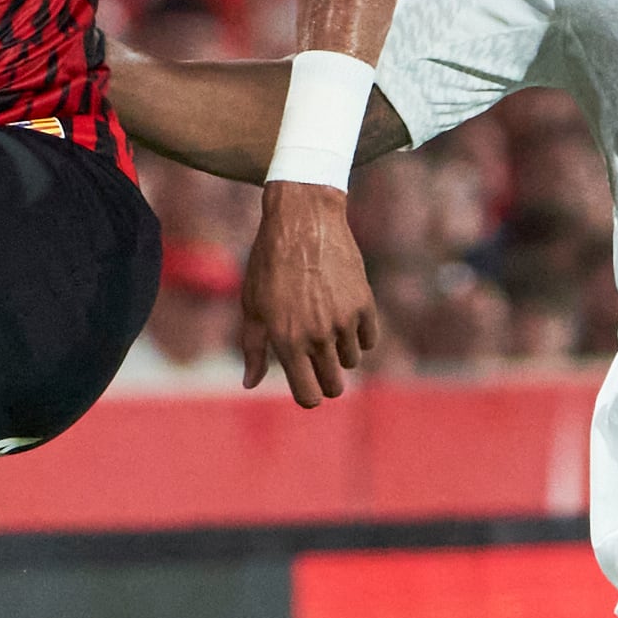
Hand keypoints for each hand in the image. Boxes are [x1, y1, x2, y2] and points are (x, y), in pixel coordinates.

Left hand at [240, 183, 378, 406]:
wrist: (303, 220)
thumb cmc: (269, 263)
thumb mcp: (253, 304)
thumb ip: (253, 349)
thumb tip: (250, 384)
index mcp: (287, 340)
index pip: (309, 395)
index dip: (308, 396)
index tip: (306, 387)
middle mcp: (317, 335)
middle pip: (334, 386)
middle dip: (326, 380)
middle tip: (316, 361)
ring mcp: (344, 320)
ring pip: (351, 361)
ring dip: (339, 351)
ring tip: (323, 323)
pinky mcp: (365, 303)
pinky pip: (368, 339)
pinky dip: (358, 334)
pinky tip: (342, 314)